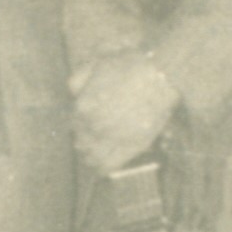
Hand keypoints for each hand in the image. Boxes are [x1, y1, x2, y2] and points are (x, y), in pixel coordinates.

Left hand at [71, 49, 181, 172]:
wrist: (160, 75)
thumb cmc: (130, 66)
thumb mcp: (96, 64)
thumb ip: (78, 80)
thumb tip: (72, 95)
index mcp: (84, 107)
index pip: (71, 123)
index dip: (77, 121)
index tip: (84, 120)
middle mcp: (96, 126)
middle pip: (80, 141)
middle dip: (83, 137)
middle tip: (90, 134)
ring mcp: (114, 139)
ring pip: (91, 158)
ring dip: (90, 155)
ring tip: (94, 151)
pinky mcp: (132, 147)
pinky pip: (109, 166)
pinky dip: (101, 167)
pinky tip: (100, 165)